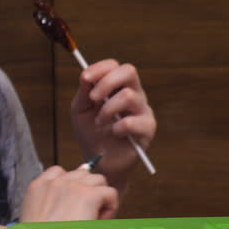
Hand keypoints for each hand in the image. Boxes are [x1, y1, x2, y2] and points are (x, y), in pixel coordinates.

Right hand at [21, 165, 118, 221]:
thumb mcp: (35, 220)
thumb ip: (48, 205)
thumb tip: (68, 202)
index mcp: (37, 187)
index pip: (58, 172)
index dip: (72, 186)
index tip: (74, 202)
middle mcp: (54, 182)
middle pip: (81, 173)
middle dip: (87, 189)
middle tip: (86, 212)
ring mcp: (72, 186)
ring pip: (98, 180)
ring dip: (100, 195)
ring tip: (95, 216)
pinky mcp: (88, 195)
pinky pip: (110, 192)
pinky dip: (110, 206)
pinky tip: (101, 220)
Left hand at [70, 59, 155, 180]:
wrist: (98, 161)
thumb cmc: (90, 133)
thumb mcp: (80, 111)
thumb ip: (84, 93)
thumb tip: (86, 75)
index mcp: (117, 88)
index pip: (115, 66)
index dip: (100, 68)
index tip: (85, 78)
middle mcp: (133, 95)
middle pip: (129, 71)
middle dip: (107, 82)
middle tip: (93, 99)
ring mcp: (142, 111)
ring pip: (129, 96)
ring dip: (108, 109)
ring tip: (100, 122)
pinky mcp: (148, 129)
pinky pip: (133, 121)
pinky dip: (117, 127)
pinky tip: (114, 134)